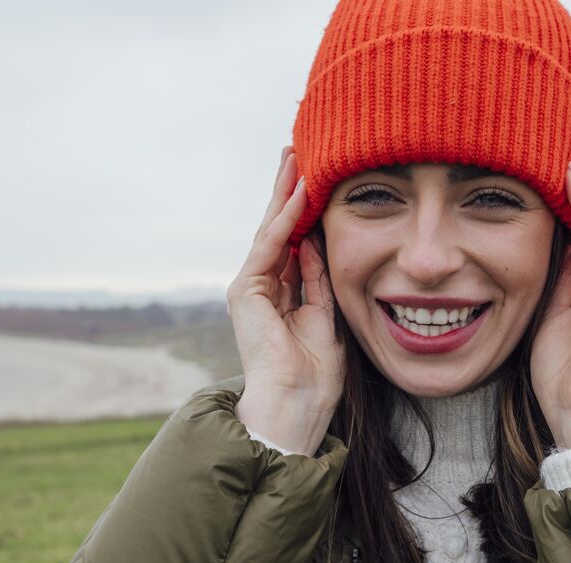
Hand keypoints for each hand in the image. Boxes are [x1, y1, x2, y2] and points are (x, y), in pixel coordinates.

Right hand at [226, 147, 345, 454]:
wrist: (295, 403)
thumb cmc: (315, 373)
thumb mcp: (325, 314)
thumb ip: (318, 278)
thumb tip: (316, 241)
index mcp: (281, 294)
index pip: (293, 242)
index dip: (305, 211)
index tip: (319, 178)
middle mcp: (261, 287)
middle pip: (277, 229)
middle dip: (288, 191)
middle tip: (299, 150)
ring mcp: (250, 287)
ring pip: (270, 230)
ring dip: (285, 192)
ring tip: (297, 156)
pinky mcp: (245, 290)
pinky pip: (270, 245)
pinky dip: (287, 218)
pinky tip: (301, 192)